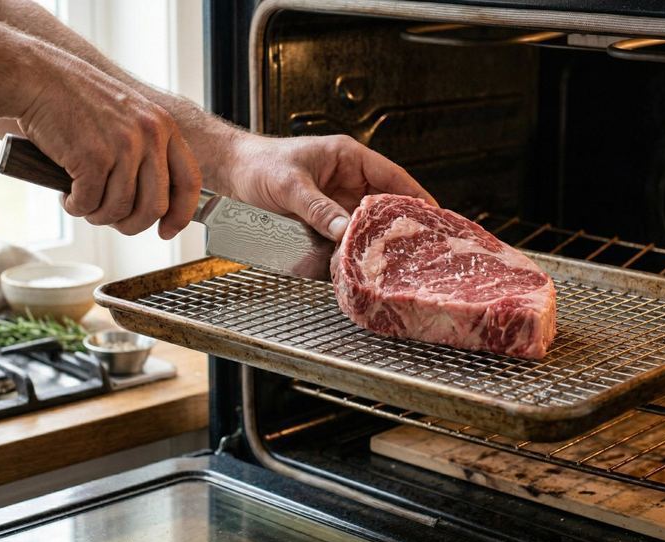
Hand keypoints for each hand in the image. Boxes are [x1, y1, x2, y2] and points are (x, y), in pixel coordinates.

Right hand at [17, 49, 200, 238]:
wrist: (39, 78)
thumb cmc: (79, 100)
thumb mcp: (130, 117)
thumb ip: (148, 151)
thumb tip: (155, 203)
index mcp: (164, 127)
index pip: (189, 182)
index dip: (180, 214)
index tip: (167, 231)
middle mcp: (150, 136)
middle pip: (155, 206)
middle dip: (132, 225)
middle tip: (113, 222)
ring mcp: (123, 147)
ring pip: (120, 209)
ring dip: (99, 216)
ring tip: (84, 204)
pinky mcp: (92, 158)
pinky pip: (90, 203)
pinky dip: (76, 207)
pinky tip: (68, 197)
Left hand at [217, 133, 435, 240]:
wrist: (230, 173)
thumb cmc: (258, 165)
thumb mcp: (291, 186)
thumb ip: (319, 209)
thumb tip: (346, 230)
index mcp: (348, 158)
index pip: (392, 177)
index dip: (415, 196)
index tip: (434, 216)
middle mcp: (347, 178)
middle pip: (384, 203)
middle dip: (399, 223)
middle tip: (418, 246)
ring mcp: (336, 200)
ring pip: (366, 222)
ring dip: (376, 238)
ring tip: (394, 258)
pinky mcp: (323, 218)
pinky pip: (346, 234)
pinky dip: (354, 246)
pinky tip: (362, 261)